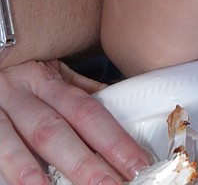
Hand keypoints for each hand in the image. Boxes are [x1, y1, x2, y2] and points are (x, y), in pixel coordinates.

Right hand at [0, 60, 148, 184]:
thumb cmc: (17, 71)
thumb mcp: (48, 72)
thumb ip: (78, 90)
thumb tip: (121, 102)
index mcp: (45, 78)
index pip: (86, 110)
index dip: (113, 139)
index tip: (137, 164)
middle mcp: (19, 92)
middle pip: (54, 130)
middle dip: (84, 162)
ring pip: (15, 141)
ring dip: (34, 171)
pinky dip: (6, 170)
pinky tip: (22, 184)